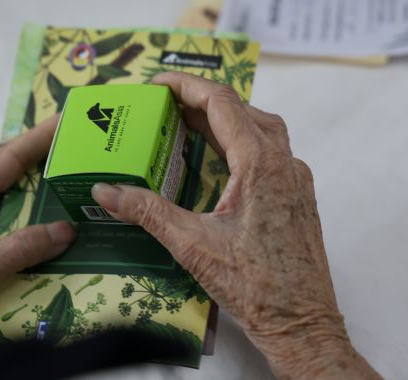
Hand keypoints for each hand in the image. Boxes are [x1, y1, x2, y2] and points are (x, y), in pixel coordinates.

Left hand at [0, 117, 75, 348]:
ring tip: (93, 202)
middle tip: (88, 159)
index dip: (36, 140)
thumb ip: (19, 248)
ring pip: (29, 222)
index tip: (64, 122)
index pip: (5, 162)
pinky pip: (30, 253)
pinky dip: (52, 251)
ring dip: (57, 217)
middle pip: (22, 188)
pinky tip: (79, 250)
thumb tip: (65, 230)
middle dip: (53, 174)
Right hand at [92, 73, 379, 378]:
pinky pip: (269, 151)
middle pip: (242, 110)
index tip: (158, 83)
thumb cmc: (255, 287)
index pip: (222, 102)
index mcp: (260, 164)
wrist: (303, 324)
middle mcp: (283, 163)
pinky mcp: (297, 196)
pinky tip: (219, 161)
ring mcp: (295, 179)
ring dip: (224, 119)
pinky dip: (240, 142)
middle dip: (201, 100)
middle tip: (165, 104)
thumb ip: (146, 212)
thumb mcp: (192, 245)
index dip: (187, 85)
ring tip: (187, 124)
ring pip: (260, 128)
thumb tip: (105, 191)